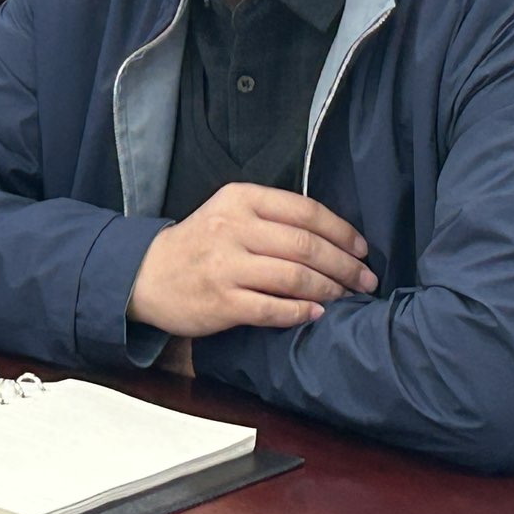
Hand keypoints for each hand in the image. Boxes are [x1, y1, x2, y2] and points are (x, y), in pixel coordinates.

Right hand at [127, 183, 377, 338]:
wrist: (147, 275)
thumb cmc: (200, 244)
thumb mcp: (231, 213)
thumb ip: (274, 217)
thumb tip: (333, 236)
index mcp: (242, 199)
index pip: (306, 211)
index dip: (341, 231)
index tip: (362, 249)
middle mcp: (234, 228)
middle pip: (306, 245)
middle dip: (344, 265)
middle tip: (366, 280)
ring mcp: (226, 266)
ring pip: (294, 276)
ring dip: (329, 290)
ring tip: (346, 297)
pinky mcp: (221, 301)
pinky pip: (272, 308)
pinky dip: (300, 313)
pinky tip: (317, 314)